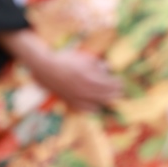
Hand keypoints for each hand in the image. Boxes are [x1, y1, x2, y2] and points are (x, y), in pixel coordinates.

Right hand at [0, 29, 121, 111]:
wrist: (45, 67)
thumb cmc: (65, 59)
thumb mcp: (83, 57)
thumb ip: (96, 64)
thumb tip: (108, 68)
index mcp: (90, 77)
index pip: (111, 84)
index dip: (119, 84)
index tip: (122, 82)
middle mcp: (86, 90)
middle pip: (107, 96)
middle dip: (116, 93)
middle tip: (120, 90)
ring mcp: (79, 97)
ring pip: (99, 104)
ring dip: (107, 100)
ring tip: (110, 96)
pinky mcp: (72, 102)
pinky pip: (87, 109)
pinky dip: (94, 107)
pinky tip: (96, 104)